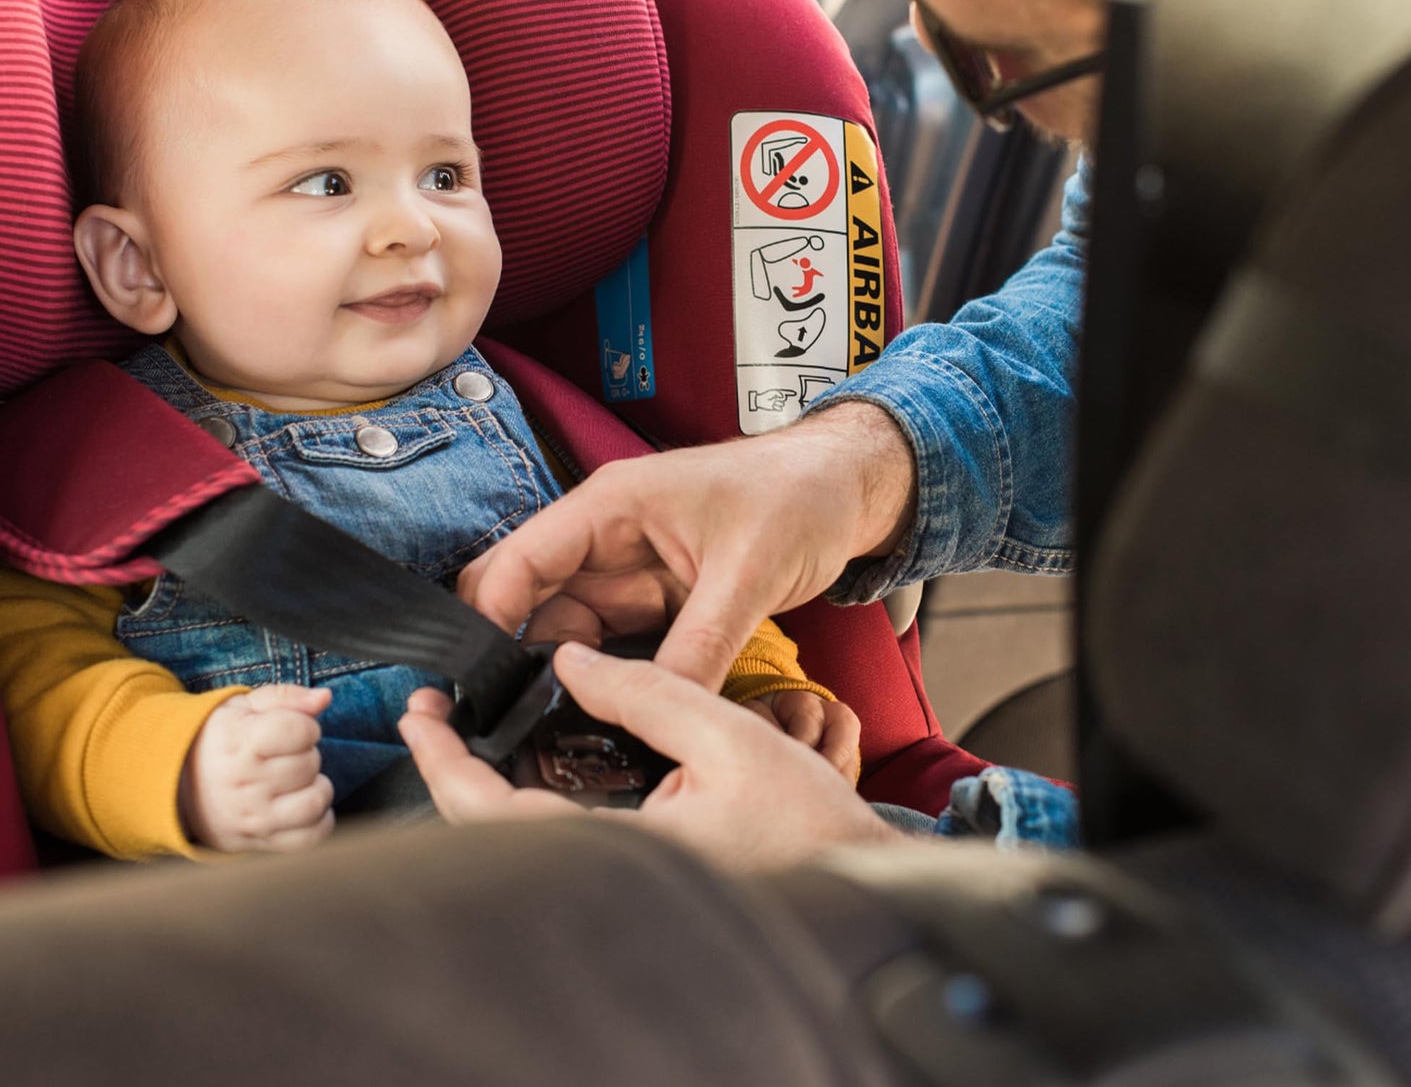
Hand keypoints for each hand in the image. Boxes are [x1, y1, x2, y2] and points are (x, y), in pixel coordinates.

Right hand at [178, 685, 335, 853]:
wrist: (175, 785)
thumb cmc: (221, 738)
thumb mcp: (244, 706)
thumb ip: (287, 697)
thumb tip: (324, 697)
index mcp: (238, 744)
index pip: (298, 730)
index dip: (306, 726)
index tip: (294, 728)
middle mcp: (243, 785)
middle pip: (309, 764)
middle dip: (307, 753)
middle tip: (287, 755)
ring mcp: (251, 819)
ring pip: (315, 802)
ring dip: (317, 787)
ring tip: (299, 780)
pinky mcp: (259, 843)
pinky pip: (310, 837)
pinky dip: (319, 820)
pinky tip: (302, 803)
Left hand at [398, 644, 895, 872]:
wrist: (858, 877)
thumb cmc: (807, 821)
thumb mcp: (730, 735)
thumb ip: (647, 692)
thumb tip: (572, 661)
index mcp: (621, 851)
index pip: (495, 814)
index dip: (446, 762)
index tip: (421, 713)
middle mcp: (609, 876)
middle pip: (495, 832)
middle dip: (454, 769)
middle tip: (436, 711)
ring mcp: (621, 881)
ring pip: (526, 835)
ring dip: (489, 780)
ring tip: (476, 722)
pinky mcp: (638, 874)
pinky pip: (562, 837)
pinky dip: (533, 794)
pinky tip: (538, 754)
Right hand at [457, 402, 916, 689]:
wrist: (847, 488)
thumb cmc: (798, 496)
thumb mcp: (749, 574)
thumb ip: (700, 646)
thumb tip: (661, 711)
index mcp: (612, 506)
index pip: (521, 561)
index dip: (490, 620)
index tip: (480, 686)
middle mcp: (607, 537)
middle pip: (529, 600)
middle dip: (514, 658)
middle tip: (511, 725)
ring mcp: (629, 570)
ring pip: (567, 630)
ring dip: (561, 676)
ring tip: (555, 733)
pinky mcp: (655, 598)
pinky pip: (612, 644)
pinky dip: (604, 678)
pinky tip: (603, 717)